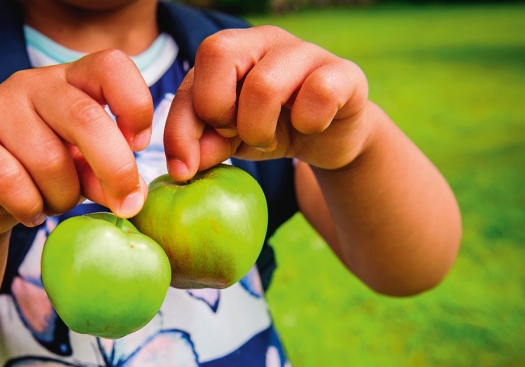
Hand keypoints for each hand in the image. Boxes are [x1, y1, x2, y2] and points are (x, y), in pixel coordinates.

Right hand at [0, 50, 152, 234]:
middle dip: (115, 168)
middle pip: (85, 117)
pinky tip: (28, 211)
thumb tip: (131, 196)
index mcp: (70, 80)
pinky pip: (11, 182)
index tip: (140, 145)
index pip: (111, 65)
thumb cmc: (44, 175)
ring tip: (54, 203)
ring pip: (48, 159)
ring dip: (63, 197)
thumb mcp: (85, 171)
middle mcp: (31, 84)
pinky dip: (29, 208)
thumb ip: (108, 174)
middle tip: (126, 204)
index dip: (135, 105)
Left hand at [164, 25, 370, 178]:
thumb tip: (183, 166)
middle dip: (217, 111)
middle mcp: (264, 40)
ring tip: (267, 139)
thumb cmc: (271, 130)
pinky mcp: (344, 72)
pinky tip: (309, 128)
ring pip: (264, 84)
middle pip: (218, 53)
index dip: (180, 129)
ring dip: (258, 129)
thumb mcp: (228, 140)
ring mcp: (305, 51)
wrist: (329, 139)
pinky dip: (308, 123)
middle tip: (234, 135)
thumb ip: (203, 144)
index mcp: (229, 52)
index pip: (189, 79)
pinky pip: (318, 93)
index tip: (185, 168)